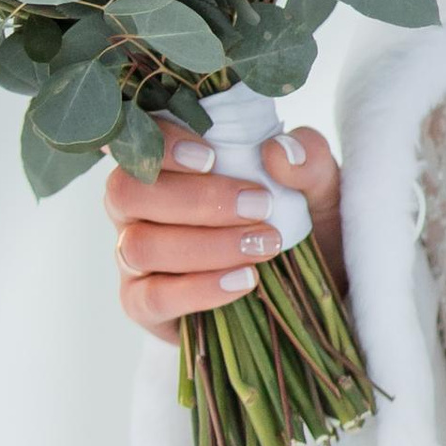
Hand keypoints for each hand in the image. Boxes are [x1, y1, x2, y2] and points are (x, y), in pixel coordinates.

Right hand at [104, 128, 342, 344]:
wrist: (304, 290)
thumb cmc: (293, 222)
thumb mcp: (317, 187)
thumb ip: (307, 159)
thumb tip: (278, 151)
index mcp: (165, 163)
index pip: (137, 142)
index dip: (162, 146)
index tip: (211, 158)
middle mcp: (136, 206)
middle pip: (128, 193)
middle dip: (196, 199)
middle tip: (259, 206)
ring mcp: (132, 257)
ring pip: (140, 246)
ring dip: (206, 245)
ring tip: (264, 246)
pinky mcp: (142, 304)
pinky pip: (152, 297)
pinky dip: (199, 289)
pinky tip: (244, 281)